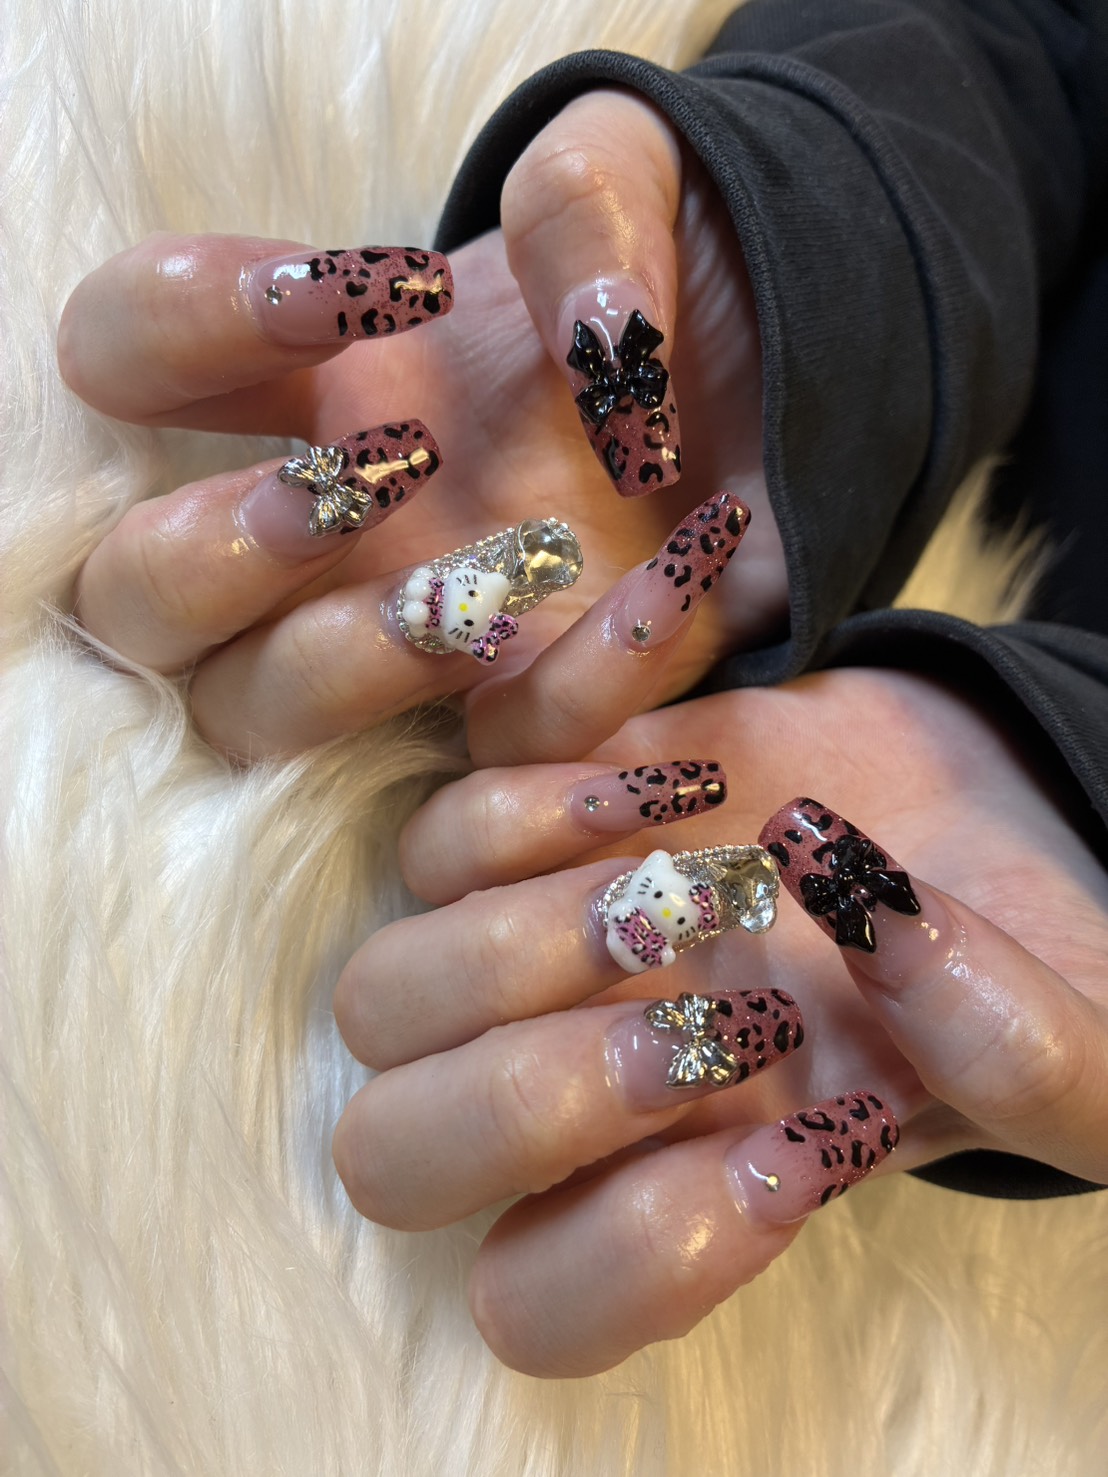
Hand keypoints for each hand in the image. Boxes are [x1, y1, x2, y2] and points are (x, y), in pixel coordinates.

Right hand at [59, 91, 784, 758]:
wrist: (804, 385)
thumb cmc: (683, 280)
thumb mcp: (636, 184)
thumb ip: (585, 206)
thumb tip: (592, 342)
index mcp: (318, 377)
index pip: (128, 355)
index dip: (185, 324)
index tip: (348, 296)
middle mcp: (335, 526)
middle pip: (141, 597)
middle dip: (222, 547)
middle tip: (382, 473)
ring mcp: (418, 633)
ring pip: (260, 716)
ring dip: (347, 659)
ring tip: (491, 586)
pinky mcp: (536, 706)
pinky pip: (505, 745)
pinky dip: (589, 679)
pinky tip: (684, 570)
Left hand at [331, 668, 1107, 1375]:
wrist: (986, 808)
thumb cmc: (1029, 962)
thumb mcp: (1084, 1056)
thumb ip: (1021, 1058)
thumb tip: (878, 936)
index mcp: (689, 1186)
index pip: (539, 1304)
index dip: (641, 1247)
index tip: (802, 1144)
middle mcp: (587, 1079)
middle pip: (397, 1155)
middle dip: (535, 1093)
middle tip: (719, 1008)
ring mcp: (544, 940)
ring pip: (386, 989)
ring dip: (529, 930)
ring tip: (709, 867)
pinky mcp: (548, 800)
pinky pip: (445, 803)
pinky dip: (540, 784)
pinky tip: (683, 765)